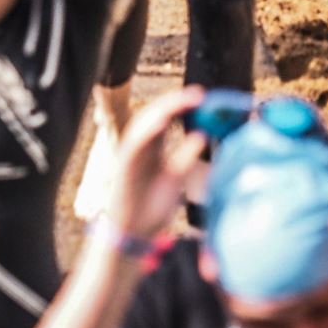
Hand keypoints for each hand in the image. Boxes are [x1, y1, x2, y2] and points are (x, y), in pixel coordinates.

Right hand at [104, 87, 205, 242]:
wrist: (133, 232)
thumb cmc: (152, 206)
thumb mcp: (175, 178)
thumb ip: (185, 156)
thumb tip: (201, 135)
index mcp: (153, 147)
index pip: (167, 118)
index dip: (182, 105)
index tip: (203, 97)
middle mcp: (141, 146)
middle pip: (156, 114)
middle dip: (176, 102)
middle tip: (199, 94)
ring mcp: (132, 153)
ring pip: (145, 123)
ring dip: (163, 109)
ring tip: (183, 101)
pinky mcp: (125, 165)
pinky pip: (135, 144)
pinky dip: (147, 131)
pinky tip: (161, 122)